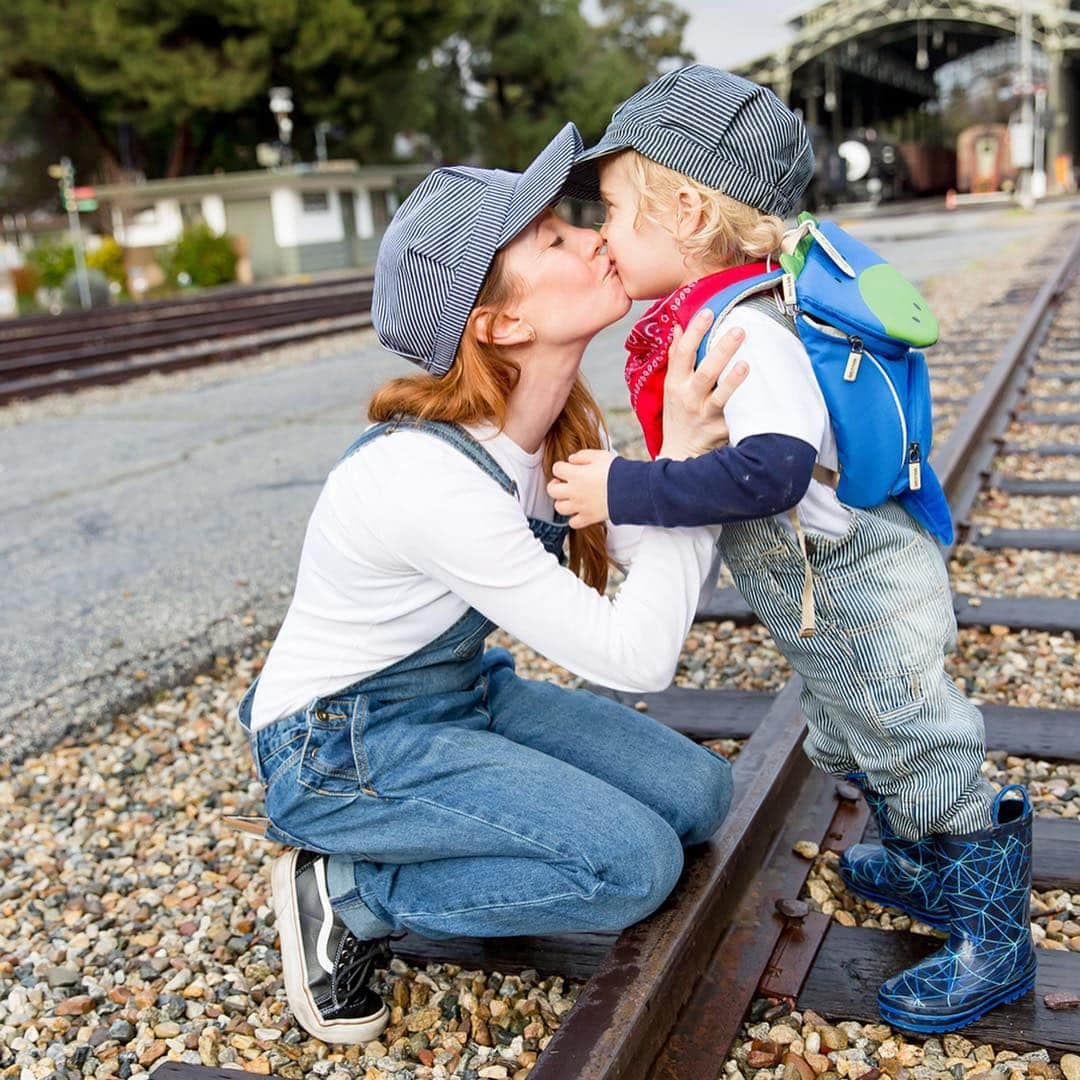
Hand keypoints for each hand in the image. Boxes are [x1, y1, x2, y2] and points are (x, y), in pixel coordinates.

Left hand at [547, 449, 615, 528]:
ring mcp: (580, 506)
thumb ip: (583, 455)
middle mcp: (574, 491)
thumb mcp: (600, 456)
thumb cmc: (617, 472)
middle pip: (552, 490)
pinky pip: (573, 523)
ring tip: (569, 498)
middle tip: (562, 483)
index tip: (567, 468)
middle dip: (555, 485)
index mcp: (575, 474)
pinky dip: (574, 518)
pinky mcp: (588, 518)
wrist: (631, 490)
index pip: (556, 469)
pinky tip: (579, 511)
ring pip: (559, 507)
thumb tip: (571, 459)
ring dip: (562, 502)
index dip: (560, 467)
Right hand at [659, 310, 748, 459]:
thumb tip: (678, 327)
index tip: (708, 312)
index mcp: (675, 384)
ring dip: (733, 381)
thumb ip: (676, 358)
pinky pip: (736, 417)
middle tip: (739, 330)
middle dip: (721, 350)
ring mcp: (705, 416)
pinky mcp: (721, 430)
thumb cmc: (678, 416)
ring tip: (746, 364)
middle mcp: (688, 398)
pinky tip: (763, 395)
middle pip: (705, 372)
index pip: (682, 353)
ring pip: (720, 397)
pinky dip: (749, 407)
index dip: (694, 332)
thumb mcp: (671, 387)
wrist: (680, 454)